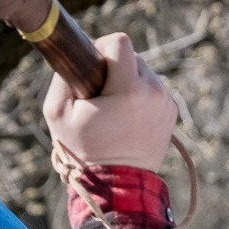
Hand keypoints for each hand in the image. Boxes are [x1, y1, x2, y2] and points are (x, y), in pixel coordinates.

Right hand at [43, 32, 178, 170]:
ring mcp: (166, 103)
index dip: (102, 48)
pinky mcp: (171, 112)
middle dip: (114, 70)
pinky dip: (140, 97)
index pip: (119, 42)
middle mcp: (154, 93)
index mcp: (129, 90)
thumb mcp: (57, 112)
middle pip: (132, 57)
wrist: (117, 186)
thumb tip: (77, 53)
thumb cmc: (83, 150)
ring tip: (115, 112)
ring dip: (128, 84)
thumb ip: (64, 75)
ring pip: (143, 73)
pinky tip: (128, 119)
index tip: (94, 68)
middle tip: (101, 97)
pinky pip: (152, 90)